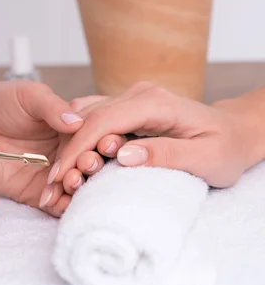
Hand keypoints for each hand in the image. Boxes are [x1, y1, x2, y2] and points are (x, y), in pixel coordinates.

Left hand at [0, 81, 106, 216]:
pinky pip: (55, 204)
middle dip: (91, 169)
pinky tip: (57, 201)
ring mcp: (53, 174)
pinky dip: (61, 206)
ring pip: (75, 188)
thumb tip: (76, 122)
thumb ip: (52, 107)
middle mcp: (67, 152)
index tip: (101, 146)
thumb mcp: (30, 95)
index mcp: (72, 128)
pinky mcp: (37, 192)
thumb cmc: (2, 101)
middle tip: (83, 167)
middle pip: (90, 166)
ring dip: (78, 190)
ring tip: (69, 184)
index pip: (95, 138)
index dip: (101, 143)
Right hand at [47, 82, 264, 188]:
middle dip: (67, 153)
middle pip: (89, 119)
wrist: (234, 133)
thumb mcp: (205, 158)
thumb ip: (166, 154)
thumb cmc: (225, 148)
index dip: (78, 148)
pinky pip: (95, 121)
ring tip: (57, 183)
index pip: (104, 120)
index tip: (62, 177)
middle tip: (51, 189)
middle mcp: (138, 94)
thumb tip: (122, 155)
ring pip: (86, 118)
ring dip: (69, 149)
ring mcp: (131, 99)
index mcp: (155, 102)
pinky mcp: (128, 109)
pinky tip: (72, 166)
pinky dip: (79, 143)